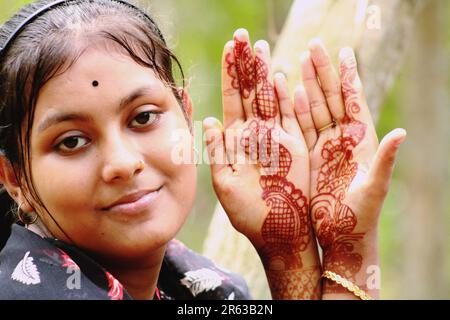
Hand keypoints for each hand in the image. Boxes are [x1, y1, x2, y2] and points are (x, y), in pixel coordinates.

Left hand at [204, 29, 320, 298]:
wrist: (279, 232)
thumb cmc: (249, 214)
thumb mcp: (225, 184)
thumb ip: (218, 152)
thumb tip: (208, 121)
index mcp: (236, 141)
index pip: (232, 99)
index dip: (230, 74)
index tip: (229, 48)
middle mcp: (255, 135)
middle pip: (250, 93)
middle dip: (246, 65)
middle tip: (243, 37)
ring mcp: (276, 138)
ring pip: (270, 99)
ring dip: (265, 74)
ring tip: (261, 48)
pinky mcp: (295, 146)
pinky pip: (291, 117)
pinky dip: (286, 98)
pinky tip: (281, 78)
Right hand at [295, 39, 405, 297]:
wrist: (339, 235)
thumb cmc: (360, 216)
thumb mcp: (374, 189)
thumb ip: (385, 161)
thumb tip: (401, 134)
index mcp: (360, 142)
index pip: (354, 102)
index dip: (349, 78)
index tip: (344, 53)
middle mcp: (343, 140)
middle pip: (332, 99)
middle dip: (324, 72)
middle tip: (314, 47)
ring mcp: (325, 146)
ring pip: (315, 109)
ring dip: (308, 85)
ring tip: (300, 61)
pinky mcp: (310, 156)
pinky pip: (301, 128)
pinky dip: (295, 109)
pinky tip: (290, 92)